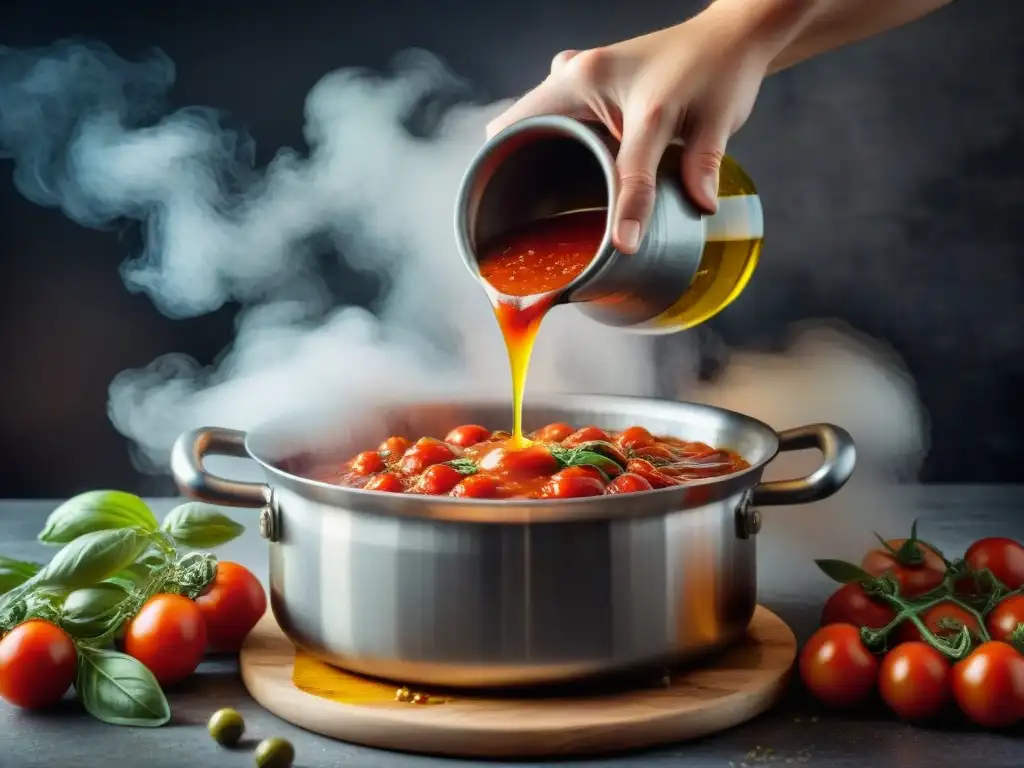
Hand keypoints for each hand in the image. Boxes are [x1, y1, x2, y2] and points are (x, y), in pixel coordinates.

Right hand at [486, 4, 778, 253]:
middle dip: (515, 170)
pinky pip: (542, 116)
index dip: (611, 206)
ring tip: (533, 202)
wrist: (729, 35)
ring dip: (524, 156)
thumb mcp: (717, 118)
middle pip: (517, 126)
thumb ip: (703, 163)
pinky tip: (555, 174)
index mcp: (605, 84)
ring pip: (524, 120)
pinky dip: (541, 143)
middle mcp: (579, 75)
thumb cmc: (720, 69)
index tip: (617, 245)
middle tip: (530, 218)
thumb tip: (701, 206)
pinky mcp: (581, 84)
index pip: (598, 157)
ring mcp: (575, 75)